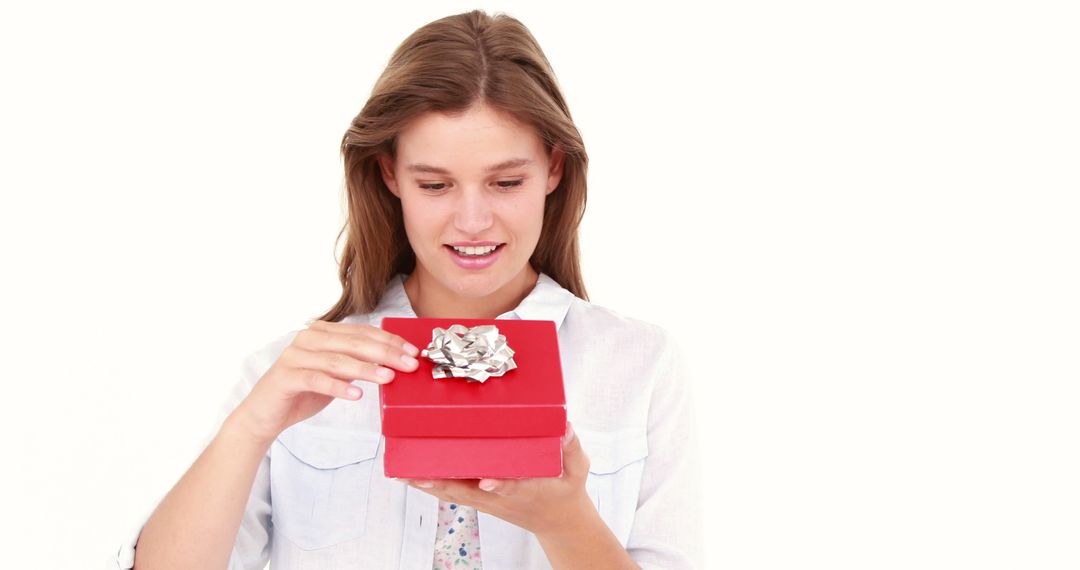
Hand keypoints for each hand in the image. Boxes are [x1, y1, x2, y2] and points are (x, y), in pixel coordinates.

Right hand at [228, 320, 419, 442]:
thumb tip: (392, 362)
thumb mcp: (336, 374)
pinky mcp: (287, 377)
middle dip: (386, 353)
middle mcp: (309, 338)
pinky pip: (317, 379)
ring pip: (338, 360)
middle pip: (354, 343)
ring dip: (367, 369)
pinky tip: (356, 394)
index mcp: (323, 332)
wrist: (265, 414)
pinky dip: (339, 386)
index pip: (363, 332)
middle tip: (408, 365)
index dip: (390, 341)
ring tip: (388, 378)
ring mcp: (296, 356)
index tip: (412, 352)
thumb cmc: (303, 392)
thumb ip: (357, 363)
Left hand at [400, 422, 593, 536]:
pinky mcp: (481, 500)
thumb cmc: (565, 490)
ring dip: (429, 484)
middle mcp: (501, 497)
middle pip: (468, 491)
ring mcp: (489, 501)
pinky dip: (433, 485)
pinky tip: (413, 476)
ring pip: (455, 493)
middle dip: (443, 481)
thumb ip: (571, 448)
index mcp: (527, 489)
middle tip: (418, 472)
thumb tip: (566, 426)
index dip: (499, 485)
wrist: (559, 522)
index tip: (487, 481)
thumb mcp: (577, 469)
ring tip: (404, 473)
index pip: (511, 487)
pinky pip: (454, 493)